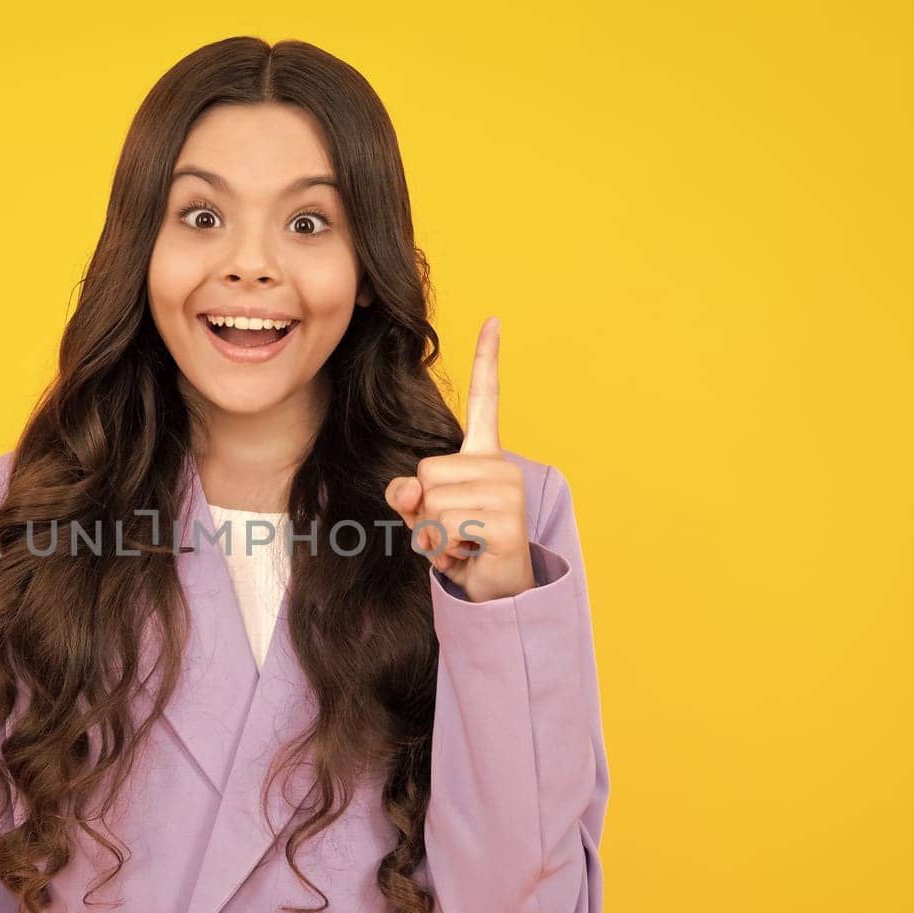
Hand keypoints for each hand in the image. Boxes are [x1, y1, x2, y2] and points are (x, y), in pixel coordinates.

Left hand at [383, 316, 534, 602]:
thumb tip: (406, 491)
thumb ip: (408, 496)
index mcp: (483, 457)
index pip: (485, 401)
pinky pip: (445, 527)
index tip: (494, 319)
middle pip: (425, 473)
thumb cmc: (460, 547)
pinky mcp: (505, 522)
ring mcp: (507, 492)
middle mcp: (501, 466)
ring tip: (461, 543)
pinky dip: (444, 549)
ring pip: (431, 503)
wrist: (495, 592)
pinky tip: (470, 555)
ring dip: (433, 534)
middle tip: (452, 531)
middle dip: (424, 511)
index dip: (486, 361)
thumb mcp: (424, 517)